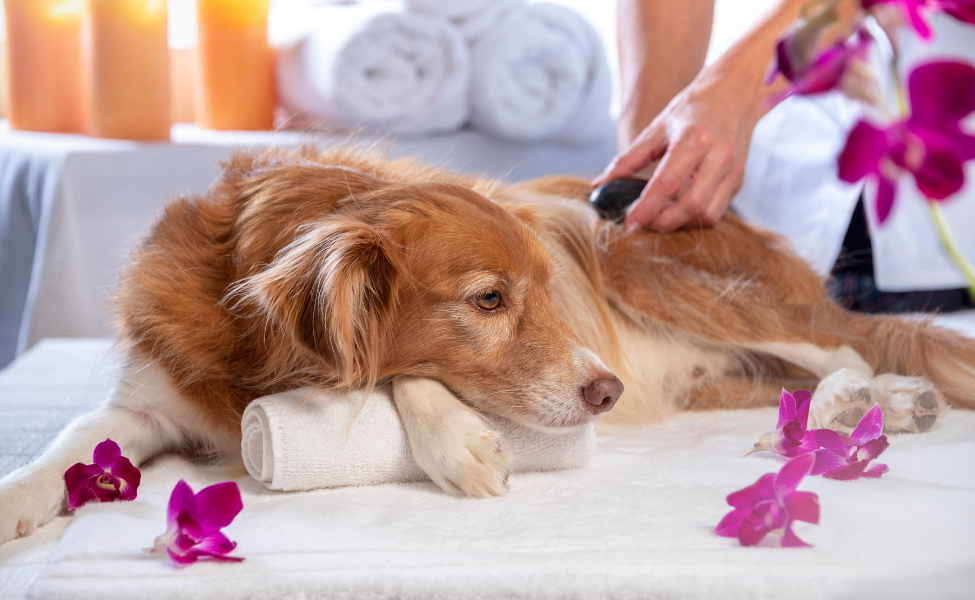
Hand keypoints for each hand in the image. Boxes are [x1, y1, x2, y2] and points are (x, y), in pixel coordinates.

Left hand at [594, 65, 763, 232]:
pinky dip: (696, 218)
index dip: (646, 208)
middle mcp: (719, 156)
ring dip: (681, 224)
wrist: (734, 95)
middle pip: (691, 205)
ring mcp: (733, 170)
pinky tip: (679, 211)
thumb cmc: (692, 110)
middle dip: (663, 222)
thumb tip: (601, 183)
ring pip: (707, 215)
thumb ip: (628, 158)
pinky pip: (717, 211)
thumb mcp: (657, 128)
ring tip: (660, 218)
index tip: (629, 223)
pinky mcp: (739, 181)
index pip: (667, 184)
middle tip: (643, 224)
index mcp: (694, 139)